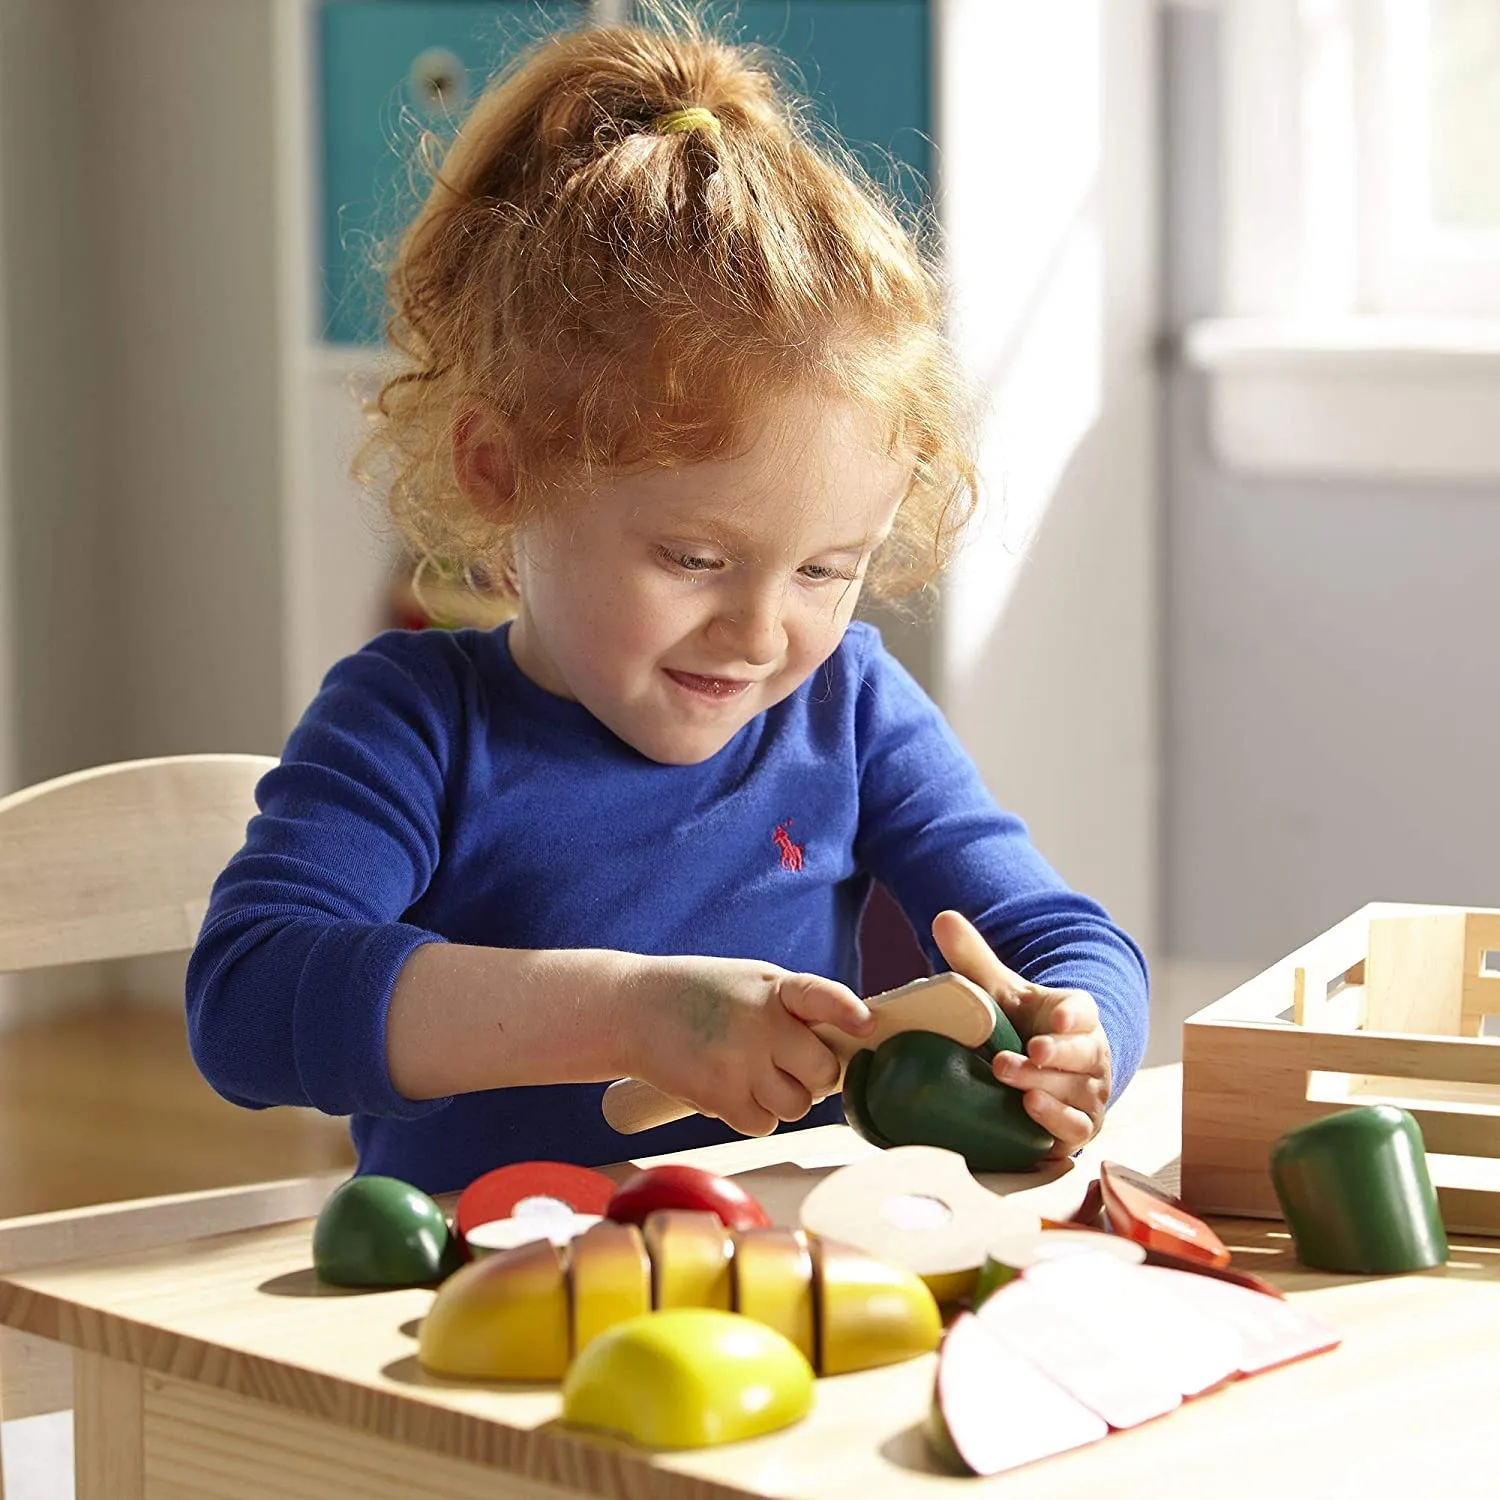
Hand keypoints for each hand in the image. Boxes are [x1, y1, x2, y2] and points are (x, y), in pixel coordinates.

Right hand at [623, 955, 872, 1137]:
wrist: (632, 1010)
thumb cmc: (701, 995)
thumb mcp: (751, 981)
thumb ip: (795, 1007)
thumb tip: (846, 1045)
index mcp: (772, 988)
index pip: (820, 996)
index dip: (846, 1011)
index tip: (865, 1025)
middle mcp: (758, 1025)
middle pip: (823, 1071)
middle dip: (816, 1072)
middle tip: (793, 1061)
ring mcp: (738, 1064)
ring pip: (797, 1106)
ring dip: (785, 1097)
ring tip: (756, 1072)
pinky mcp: (717, 1098)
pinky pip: (764, 1124)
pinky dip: (756, 1114)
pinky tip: (734, 1088)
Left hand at [931, 910, 1111, 1157]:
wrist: (1034, 1072)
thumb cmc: (1019, 1025)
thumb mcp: (998, 991)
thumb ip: (974, 957)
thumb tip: (943, 918)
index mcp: (1074, 1016)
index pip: (1083, 1011)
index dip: (1073, 1014)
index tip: (1057, 1015)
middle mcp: (1090, 1054)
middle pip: (1084, 1053)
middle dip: (1056, 1053)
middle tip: (1028, 1050)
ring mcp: (1088, 1093)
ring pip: (1077, 1091)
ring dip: (1046, 1086)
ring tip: (1009, 1076)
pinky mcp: (1078, 1126)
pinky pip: (1076, 1127)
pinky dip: (1057, 1120)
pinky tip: (1030, 1110)